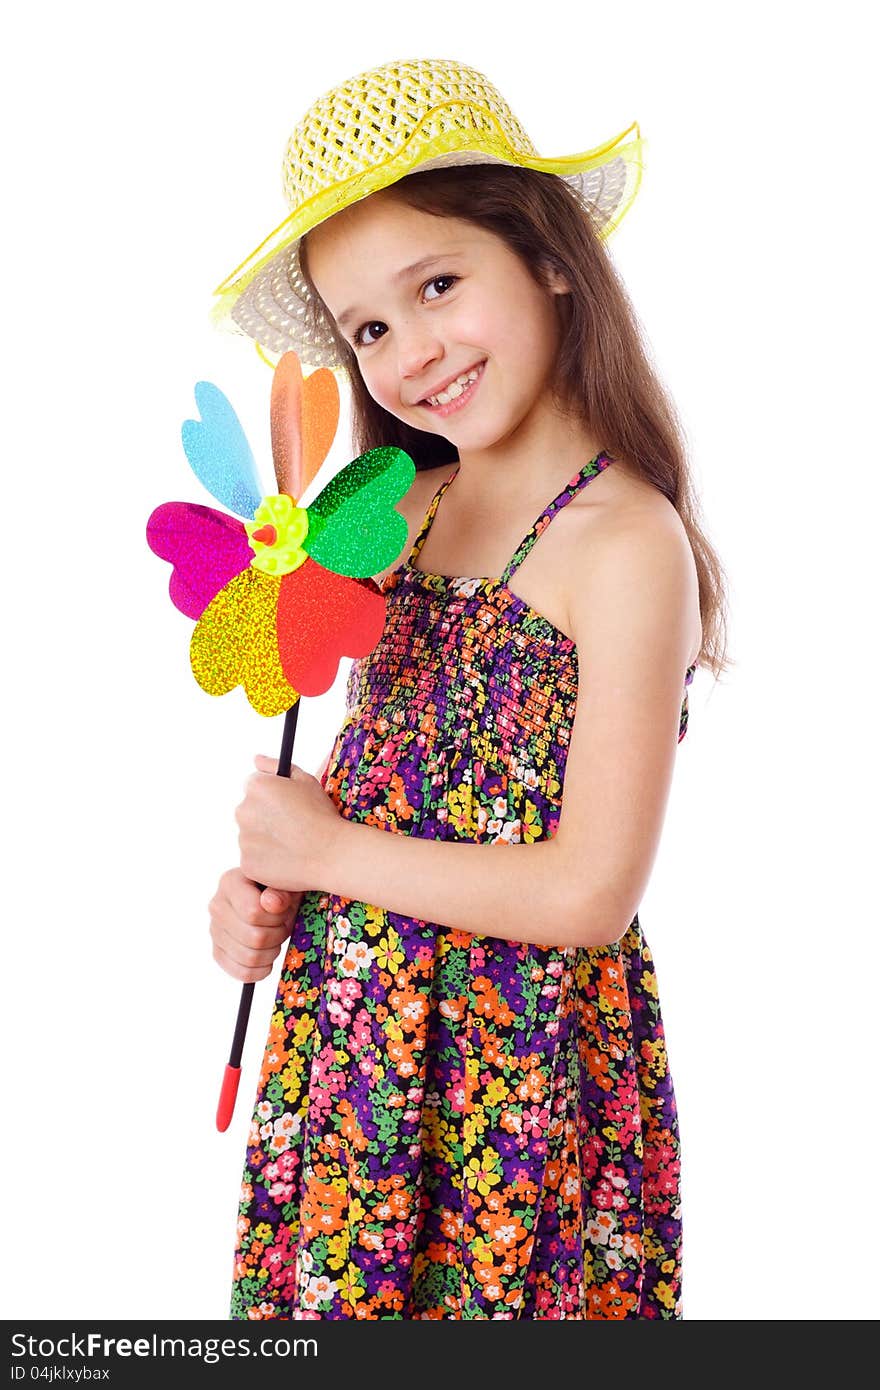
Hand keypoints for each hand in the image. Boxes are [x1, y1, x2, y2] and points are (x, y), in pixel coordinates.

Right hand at [209, 867, 300, 982]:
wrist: (274, 901)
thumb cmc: (281, 889)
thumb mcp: (287, 883)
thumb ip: (281, 891)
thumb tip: (271, 904)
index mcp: (230, 883)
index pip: (253, 913)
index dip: (276, 917)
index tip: (284, 910)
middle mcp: (216, 906)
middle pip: (254, 938)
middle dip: (278, 934)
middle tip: (282, 925)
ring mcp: (215, 931)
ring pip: (250, 957)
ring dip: (272, 951)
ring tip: (275, 937)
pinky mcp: (218, 953)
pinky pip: (243, 973)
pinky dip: (262, 969)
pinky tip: (268, 955)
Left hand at [235, 754, 341, 893]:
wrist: (331, 853)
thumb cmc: (322, 815)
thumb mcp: (306, 780)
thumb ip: (276, 766)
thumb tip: (256, 759)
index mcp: (256, 786)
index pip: (253, 786)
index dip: (271, 795)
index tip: (286, 805)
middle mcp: (243, 810)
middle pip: (249, 811)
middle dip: (265, 816)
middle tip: (291, 826)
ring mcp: (243, 838)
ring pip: (250, 836)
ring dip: (265, 838)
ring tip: (292, 844)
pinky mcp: (247, 863)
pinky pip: (253, 858)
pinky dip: (266, 860)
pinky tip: (287, 859)